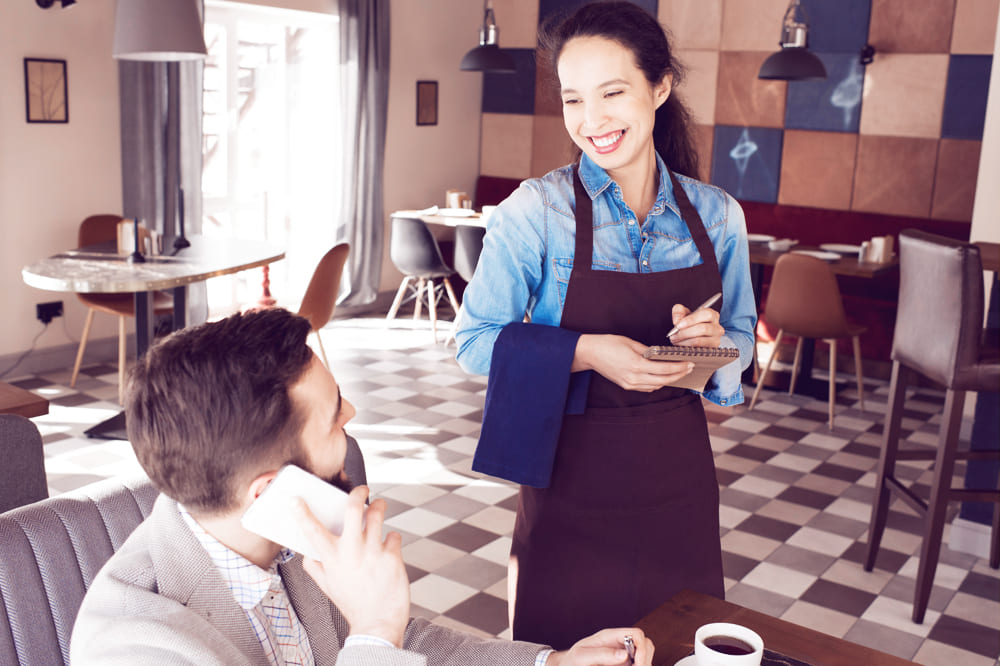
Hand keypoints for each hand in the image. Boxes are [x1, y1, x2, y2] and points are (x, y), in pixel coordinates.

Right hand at [294, 486, 408, 646]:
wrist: (378, 623)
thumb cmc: (353, 603)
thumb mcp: (327, 586)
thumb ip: (316, 567)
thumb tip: (308, 551)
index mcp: (331, 559)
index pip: (312, 531)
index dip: (301, 512)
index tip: (295, 499)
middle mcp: (351, 553)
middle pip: (353, 510)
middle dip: (358, 493)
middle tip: (362, 490)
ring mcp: (373, 553)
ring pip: (377, 515)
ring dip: (379, 506)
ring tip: (379, 506)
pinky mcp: (392, 557)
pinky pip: (393, 536)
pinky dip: (392, 538)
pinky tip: (388, 546)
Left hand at [547, 628, 653, 665]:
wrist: (569, 665)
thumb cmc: (573, 661)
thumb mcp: (582, 657)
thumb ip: (602, 654)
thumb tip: (624, 655)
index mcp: (610, 637)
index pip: (636, 634)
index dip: (641, 648)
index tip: (637, 664)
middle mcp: (620, 644)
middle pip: (646, 645)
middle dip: (645, 659)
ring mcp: (623, 655)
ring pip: (644, 657)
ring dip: (643, 664)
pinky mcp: (623, 664)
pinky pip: (636, 663)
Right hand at [572, 334, 692, 391]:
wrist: (590, 353)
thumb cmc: (608, 344)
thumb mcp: (630, 342)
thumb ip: (648, 351)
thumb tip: (661, 355)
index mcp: (636, 364)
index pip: (664, 369)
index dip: (679, 367)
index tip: (689, 363)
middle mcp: (634, 377)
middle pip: (663, 381)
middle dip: (679, 375)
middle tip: (689, 368)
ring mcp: (630, 384)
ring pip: (656, 386)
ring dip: (669, 380)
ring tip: (679, 372)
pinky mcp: (626, 385)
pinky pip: (647, 388)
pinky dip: (657, 383)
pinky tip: (662, 376)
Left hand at [668, 303, 723, 347]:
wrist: (694, 336)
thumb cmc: (690, 323)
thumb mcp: (684, 313)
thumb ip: (679, 311)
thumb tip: (677, 321)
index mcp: (712, 315)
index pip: (706, 314)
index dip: (692, 319)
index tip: (679, 325)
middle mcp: (717, 327)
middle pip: (704, 329)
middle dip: (685, 332)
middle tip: (674, 335)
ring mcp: (716, 340)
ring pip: (700, 340)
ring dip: (684, 341)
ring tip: (675, 340)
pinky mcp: (711, 350)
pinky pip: (698, 349)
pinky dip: (687, 347)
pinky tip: (681, 344)